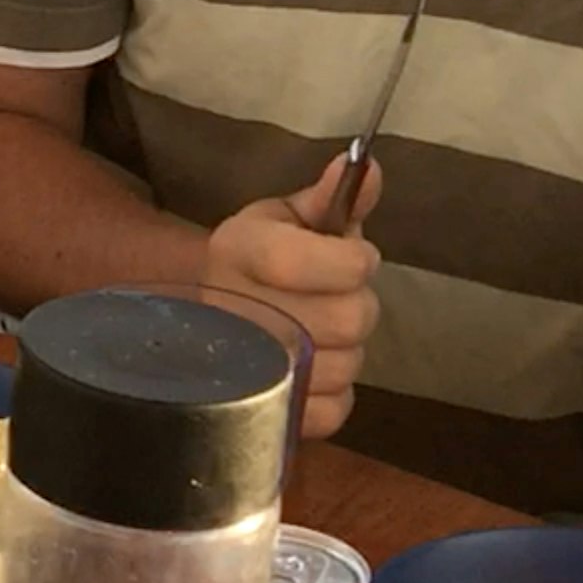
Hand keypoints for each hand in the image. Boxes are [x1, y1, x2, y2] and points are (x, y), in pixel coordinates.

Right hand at [203, 158, 384, 439]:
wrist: (211, 315)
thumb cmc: (259, 261)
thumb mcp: (290, 219)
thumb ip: (335, 199)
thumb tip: (371, 168)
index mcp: (237, 249)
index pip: (299, 261)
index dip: (351, 263)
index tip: (355, 258)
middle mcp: (232, 308)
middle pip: (346, 320)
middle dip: (357, 306)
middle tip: (335, 298)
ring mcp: (242, 369)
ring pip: (345, 367)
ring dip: (348, 351)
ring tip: (322, 336)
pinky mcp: (262, 414)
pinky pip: (332, 411)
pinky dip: (337, 394)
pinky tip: (316, 371)